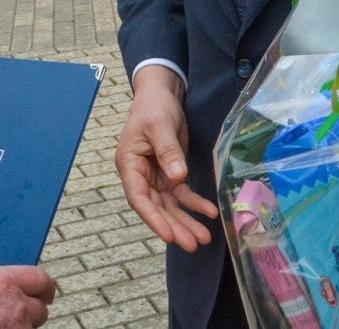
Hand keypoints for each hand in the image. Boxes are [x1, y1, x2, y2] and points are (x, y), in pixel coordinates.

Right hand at [0, 260, 55, 328]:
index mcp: (4, 282)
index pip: (40, 279)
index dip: (44, 288)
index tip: (45, 293)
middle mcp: (17, 304)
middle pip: (40, 309)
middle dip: (30, 313)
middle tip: (16, 317)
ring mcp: (19, 328)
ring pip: (30, 328)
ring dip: (20, 328)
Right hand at [114, 68, 215, 251]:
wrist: (162, 95)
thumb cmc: (154, 107)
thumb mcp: (160, 126)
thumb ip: (168, 151)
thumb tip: (177, 177)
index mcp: (129, 164)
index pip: (139, 197)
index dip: (153, 218)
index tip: (169, 235)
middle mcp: (140, 175)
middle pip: (156, 207)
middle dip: (174, 226)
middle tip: (192, 244)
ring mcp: (155, 177)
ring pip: (170, 206)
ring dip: (185, 221)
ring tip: (203, 238)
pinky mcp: (170, 173)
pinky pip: (182, 194)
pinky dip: (195, 204)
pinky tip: (209, 213)